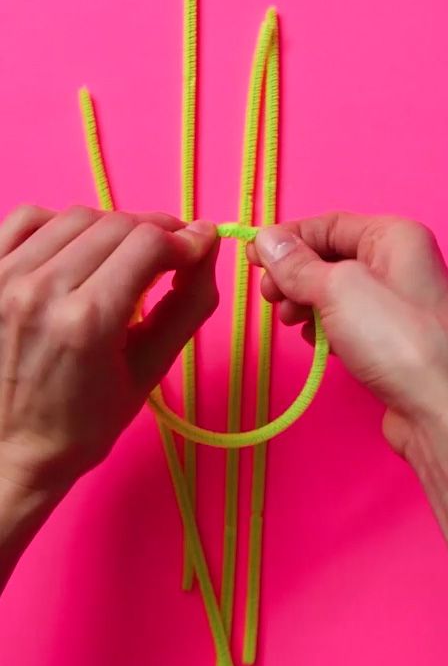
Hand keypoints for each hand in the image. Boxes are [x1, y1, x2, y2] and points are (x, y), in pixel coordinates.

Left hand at [0, 205, 218, 496]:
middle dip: (156, 233)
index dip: (186, 240)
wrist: (11, 448)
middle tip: (171, 255)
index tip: (200, 248)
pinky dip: (62, 223)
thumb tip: (208, 246)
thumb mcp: (152, 370)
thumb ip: (189, 303)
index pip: (150, 243)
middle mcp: (40, 291)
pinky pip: (28, 218)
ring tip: (124, 257)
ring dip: (113, 228)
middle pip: (117, 224)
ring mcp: (3, 279)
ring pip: (76, 217)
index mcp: (88, 321)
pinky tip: (78, 250)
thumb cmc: (85, 422)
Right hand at [246, 214, 447, 460]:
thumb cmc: (397, 341)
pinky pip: (349, 320)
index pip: (330, 224)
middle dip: (295, 275)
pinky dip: (326, 327)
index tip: (251, 258)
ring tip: (291, 323)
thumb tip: (268, 239)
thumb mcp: (338, 290)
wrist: (441, 410)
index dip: (288, 239)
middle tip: (271, 300)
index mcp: (397, 236)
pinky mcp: (394, 339)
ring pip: (337, 291)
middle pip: (332, 256)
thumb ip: (298, 264)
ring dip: (306, 302)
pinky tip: (315, 343)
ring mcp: (399, 303)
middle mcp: (402, 263)